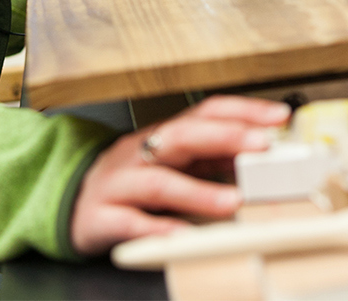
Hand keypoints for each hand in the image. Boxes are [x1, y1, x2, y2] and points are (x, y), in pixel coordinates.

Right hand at [69, 96, 290, 256]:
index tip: (279, 115)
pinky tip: (181, 238)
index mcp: (163, 137)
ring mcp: (120, 184)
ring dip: (198, 192)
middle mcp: (141, 153)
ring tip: (234, 202)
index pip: (205, 112)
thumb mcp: (172, 165)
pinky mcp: (102, 217)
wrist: (68, 202)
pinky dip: (157, 230)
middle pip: (182, 136)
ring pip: (158, 182)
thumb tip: (259, 160)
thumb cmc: (129, 182)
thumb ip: (212, 161)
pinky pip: (130, 223)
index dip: (243, 110)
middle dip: (225, 138)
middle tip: (263, 146)